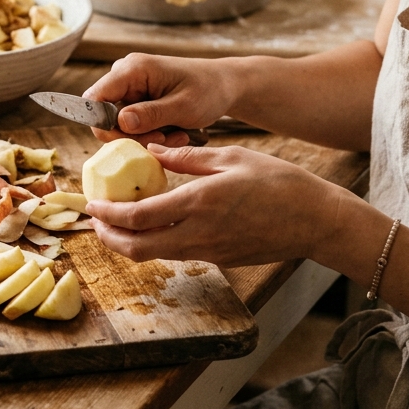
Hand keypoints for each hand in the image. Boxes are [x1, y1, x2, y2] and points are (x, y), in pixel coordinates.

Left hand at [83, 144, 343, 266]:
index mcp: (199, 202)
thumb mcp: (231, 157)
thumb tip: (153, 150)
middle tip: (96, 222)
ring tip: (119, 222)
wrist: (316, 220)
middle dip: (109, 238)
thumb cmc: (279, 182)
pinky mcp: (219, 259)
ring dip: (131, 242)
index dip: (108, 215)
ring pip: (156, 255)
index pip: (138, 217)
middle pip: (138, 248)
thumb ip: (187, 155)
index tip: (92, 205)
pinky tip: (156, 223)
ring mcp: (209, 251)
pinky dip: (158, 241)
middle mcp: (199, 233)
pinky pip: (178, 252)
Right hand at [84, 54, 233, 146]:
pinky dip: (149, 135)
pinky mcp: (135, 100)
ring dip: (144, 137)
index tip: (133, 139)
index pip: (94, 99)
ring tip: (174, 136)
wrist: (225, 85)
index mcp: (132, 69)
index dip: (104, 124)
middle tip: (163, 139)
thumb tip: (120, 121)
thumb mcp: (184, 106)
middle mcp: (124, 75)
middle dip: (131, 136)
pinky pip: (130, 125)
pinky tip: (172, 133)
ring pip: (118, 125)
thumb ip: (151, 114)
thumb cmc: (209, 90)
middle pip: (104, 117)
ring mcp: (129, 88)